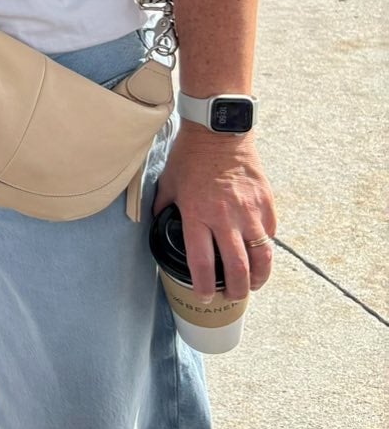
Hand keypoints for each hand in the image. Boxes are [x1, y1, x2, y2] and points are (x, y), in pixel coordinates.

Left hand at [154, 128, 277, 298]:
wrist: (219, 131)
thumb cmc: (191, 155)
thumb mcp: (169, 182)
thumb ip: (164, 206)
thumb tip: (158, 221)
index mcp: (197, 215)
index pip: (202, 263)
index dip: (204, 287)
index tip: (204, 297)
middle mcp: (225, 217)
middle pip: (237, 269)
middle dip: (236, 291)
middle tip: (232, 297)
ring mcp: (249, 211)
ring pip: (261, 256)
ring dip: (258, 277)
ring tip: (252, 284)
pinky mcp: (266, 202)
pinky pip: (270, 233)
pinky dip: (266, 248)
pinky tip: (260, 254)